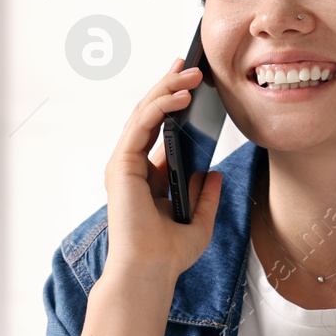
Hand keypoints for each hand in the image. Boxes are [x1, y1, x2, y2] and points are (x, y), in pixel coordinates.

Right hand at [103, 60, 223, 280]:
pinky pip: (142, 125)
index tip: (192, 82)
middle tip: (190, 64)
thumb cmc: (168, 254)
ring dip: (168, 88)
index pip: (160, 129)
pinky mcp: (122, 165)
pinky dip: (161, 106)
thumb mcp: (199, 221)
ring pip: (145, 113)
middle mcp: (133, 166)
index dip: (173, 102)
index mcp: (148, 176)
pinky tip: (181, 96)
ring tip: (192, 73)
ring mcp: (124, 164)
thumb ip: (205, 196)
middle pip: (151, 114)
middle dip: (170, 85)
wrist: (151, 271)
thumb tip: (213, 172)